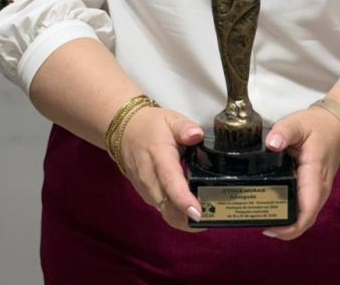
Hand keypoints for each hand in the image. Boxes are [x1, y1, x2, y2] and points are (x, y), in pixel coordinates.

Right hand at [119, 106, 206, 232]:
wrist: (124, 133)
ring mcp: (146, 191)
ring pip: (167, 213)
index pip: (170, 181)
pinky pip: (164, 210)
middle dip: (190, 218)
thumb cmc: (152, 126)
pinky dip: (179, 214)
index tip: (198, 213)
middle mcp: (150, 179)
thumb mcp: (170, 119)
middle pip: (169, 207)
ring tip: (210, 216)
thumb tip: (197, 135)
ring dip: (186, 219)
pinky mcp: (147, 197)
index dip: (183, 200)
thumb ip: (184, 127)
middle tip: (215, 218)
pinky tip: (195, 208)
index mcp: (159, 156)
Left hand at [262, 107, 339, 240]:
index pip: (306, 213)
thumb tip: (271, 144)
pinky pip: (302, 207)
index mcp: (315, 177)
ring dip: (285, 221)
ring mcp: (318, 192)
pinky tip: (272, 205)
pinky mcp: (313, 189)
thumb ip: (284, 131)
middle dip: (282, 227)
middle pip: (303, 220)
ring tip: (260, 215)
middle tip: (256, 220)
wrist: (336, 125)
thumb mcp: (299, 123)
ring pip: (303, 216)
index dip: (289, 228)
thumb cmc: (317, 126)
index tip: (268, 228)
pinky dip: (289, 211)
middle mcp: (319, 190)